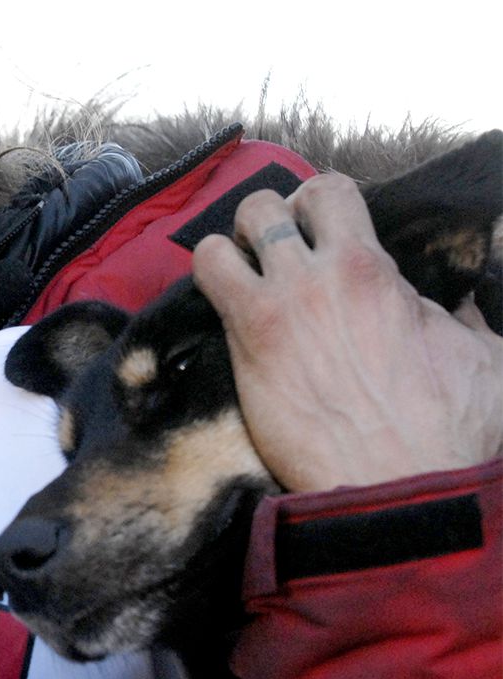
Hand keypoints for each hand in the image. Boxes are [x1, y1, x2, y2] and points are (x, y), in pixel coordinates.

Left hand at [192, 173, 502, 491]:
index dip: (317, 205)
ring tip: (237, 276)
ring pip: (220, 237)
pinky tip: (220, 309)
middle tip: (269, 253)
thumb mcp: (483, 357)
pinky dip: (206, 285)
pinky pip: (204, 280)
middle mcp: (317, 276)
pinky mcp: (246, 345)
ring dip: (224, 250)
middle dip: (262, 222)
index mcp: (373, 269)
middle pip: (266, 203)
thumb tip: (457, 306)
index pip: (332, 193)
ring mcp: (275, 307)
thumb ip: (460, 318)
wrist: (403, 486)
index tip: (317, 229)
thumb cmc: (452, 431)